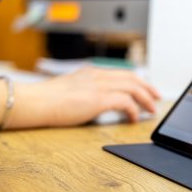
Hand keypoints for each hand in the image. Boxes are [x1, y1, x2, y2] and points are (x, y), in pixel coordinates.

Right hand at [16, 67, 160, 126]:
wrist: (34, 101)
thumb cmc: (46, 100)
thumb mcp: (69, 89)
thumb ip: (84, 91)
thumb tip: (93, 101)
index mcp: (92, 72)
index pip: (122, 73)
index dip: (137, 80)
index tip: (145, 88)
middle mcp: (98, 76)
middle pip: (132, 78)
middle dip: (148, 88)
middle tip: (156, 98)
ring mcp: (99, 86)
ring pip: (133, 88)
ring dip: (145, 99)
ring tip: (151, 110)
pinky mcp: (98, 99)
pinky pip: (125, 102)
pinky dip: (133, 110)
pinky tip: (134, 118)